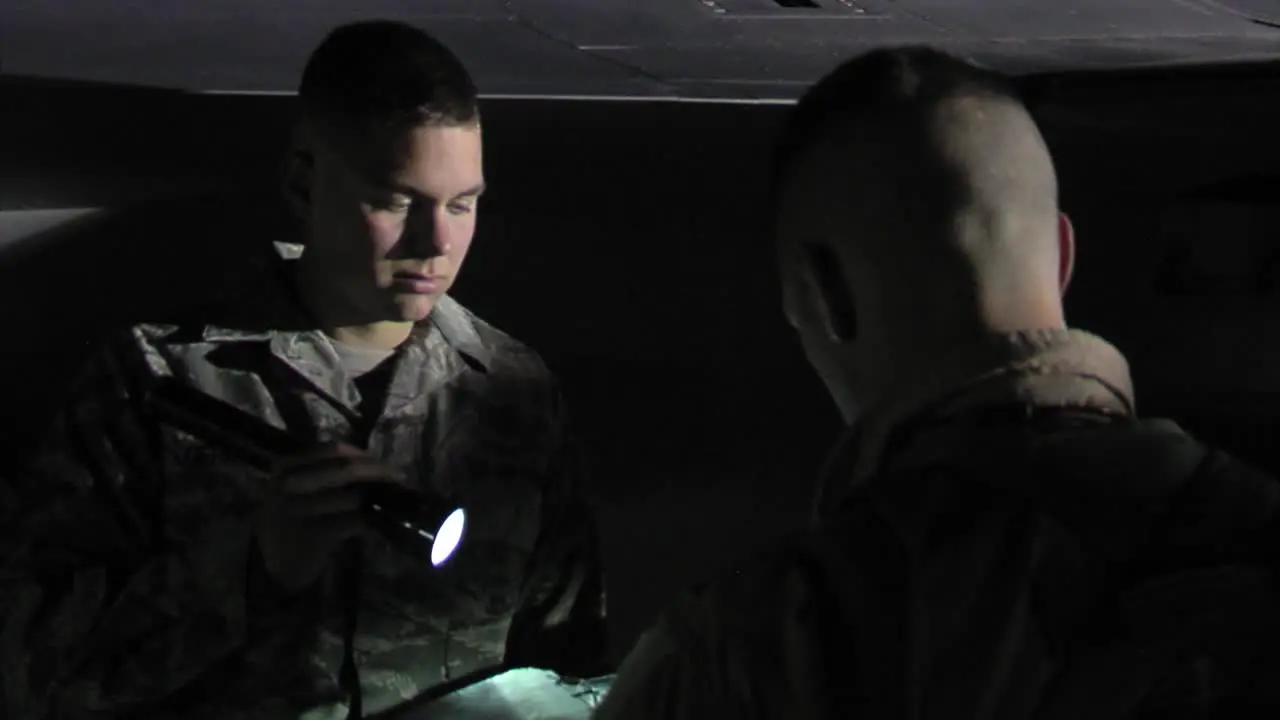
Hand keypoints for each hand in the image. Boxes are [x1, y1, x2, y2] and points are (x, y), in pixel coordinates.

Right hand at [253, 442, 409, 593]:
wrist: (271, 563)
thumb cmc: (291, 519)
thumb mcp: (297, 488)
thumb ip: (325, 471)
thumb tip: (373, 462)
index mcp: (286, 467)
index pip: (333, 450)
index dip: (362, 454)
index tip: (381, 460)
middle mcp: (290, 484)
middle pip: (347, 469)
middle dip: (379, 472)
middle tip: (400, 476)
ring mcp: (301, 510)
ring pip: (353, 497)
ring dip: (373, 501)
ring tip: (382, 503)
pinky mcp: (315, 535)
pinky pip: (354, 521)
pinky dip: (368, 522)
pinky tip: (371, 524)